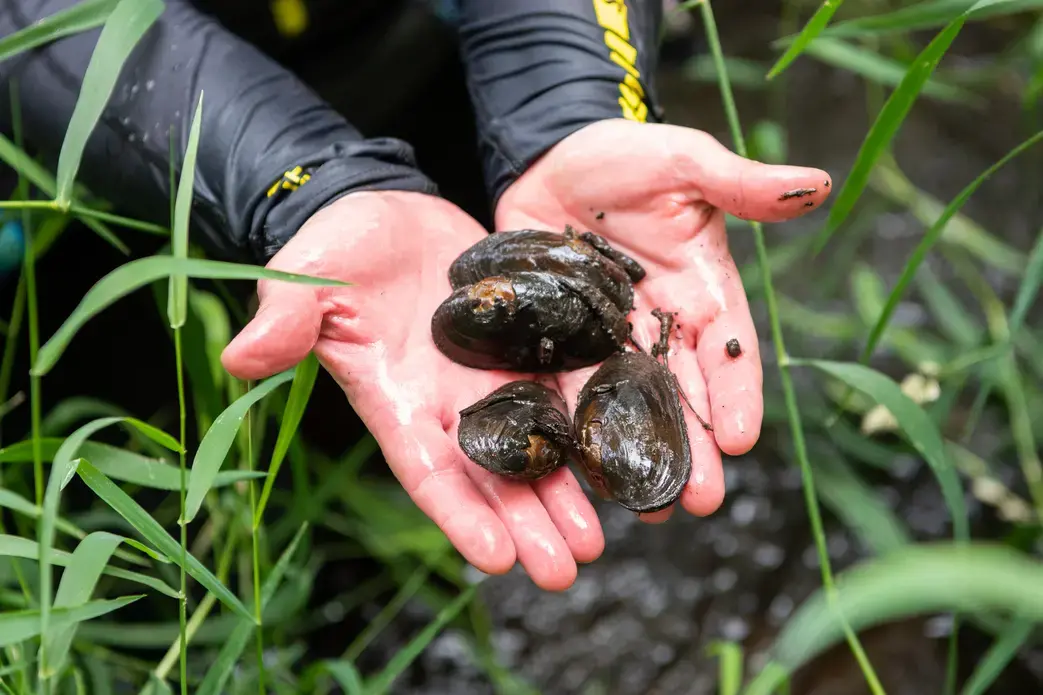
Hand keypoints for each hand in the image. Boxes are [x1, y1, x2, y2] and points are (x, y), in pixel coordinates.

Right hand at [221, 190, 605, 590]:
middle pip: (493, 474)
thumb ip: (285, 320)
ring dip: (568, 491)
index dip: (461, 515)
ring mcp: (492, 373)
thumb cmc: (337, 247)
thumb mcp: (305, 276)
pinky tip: (626, 448)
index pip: (429, 469)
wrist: (386, 208)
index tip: (497, 559)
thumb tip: (239, 360)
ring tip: (600, 537)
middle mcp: (450, 400)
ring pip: (538, 442)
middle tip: (566, 569)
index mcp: (397, 398)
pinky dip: (593, 419)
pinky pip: (568, 382)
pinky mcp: (527, 340)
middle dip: (527, 522)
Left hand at [495, 119, 831, 523]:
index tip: (742, 440)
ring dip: (636, 452)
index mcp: (703, 292)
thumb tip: (818, 184)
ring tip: (646, 504)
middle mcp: (662, 327)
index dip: (738, 396)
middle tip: (697, 500)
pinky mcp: (560, 340)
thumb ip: (740, 185)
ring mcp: (610, 339)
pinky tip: (579, 467)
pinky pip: (567, 387)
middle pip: (684, 396)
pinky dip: (575, 426)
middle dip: (693, 447)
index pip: (730, 352)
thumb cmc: (627, 156)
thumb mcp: (685, 162)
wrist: (552, 158)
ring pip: (628, 405)